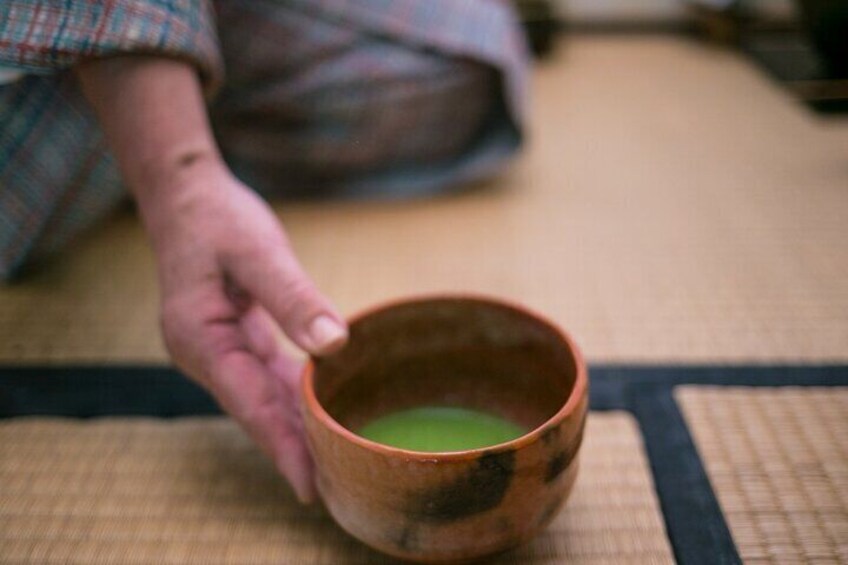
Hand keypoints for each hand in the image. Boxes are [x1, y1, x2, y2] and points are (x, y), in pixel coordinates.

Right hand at [76, 57, 346, 502]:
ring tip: (333, 461)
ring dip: (295, 426)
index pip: (248, 404)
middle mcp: (204, 353)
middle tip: (334, 487)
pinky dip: (293, 394)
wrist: (186, 195)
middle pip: (255, 410)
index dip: (281, 445)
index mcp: (200, 338)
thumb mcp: (258, 251)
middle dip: (293, 448)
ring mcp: (216, 348)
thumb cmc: (217, 219)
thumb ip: (294, 299)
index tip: (309, 485)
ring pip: (261, 397)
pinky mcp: (232, 338)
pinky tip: (321, 409)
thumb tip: (334, 346)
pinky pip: (265, 375)